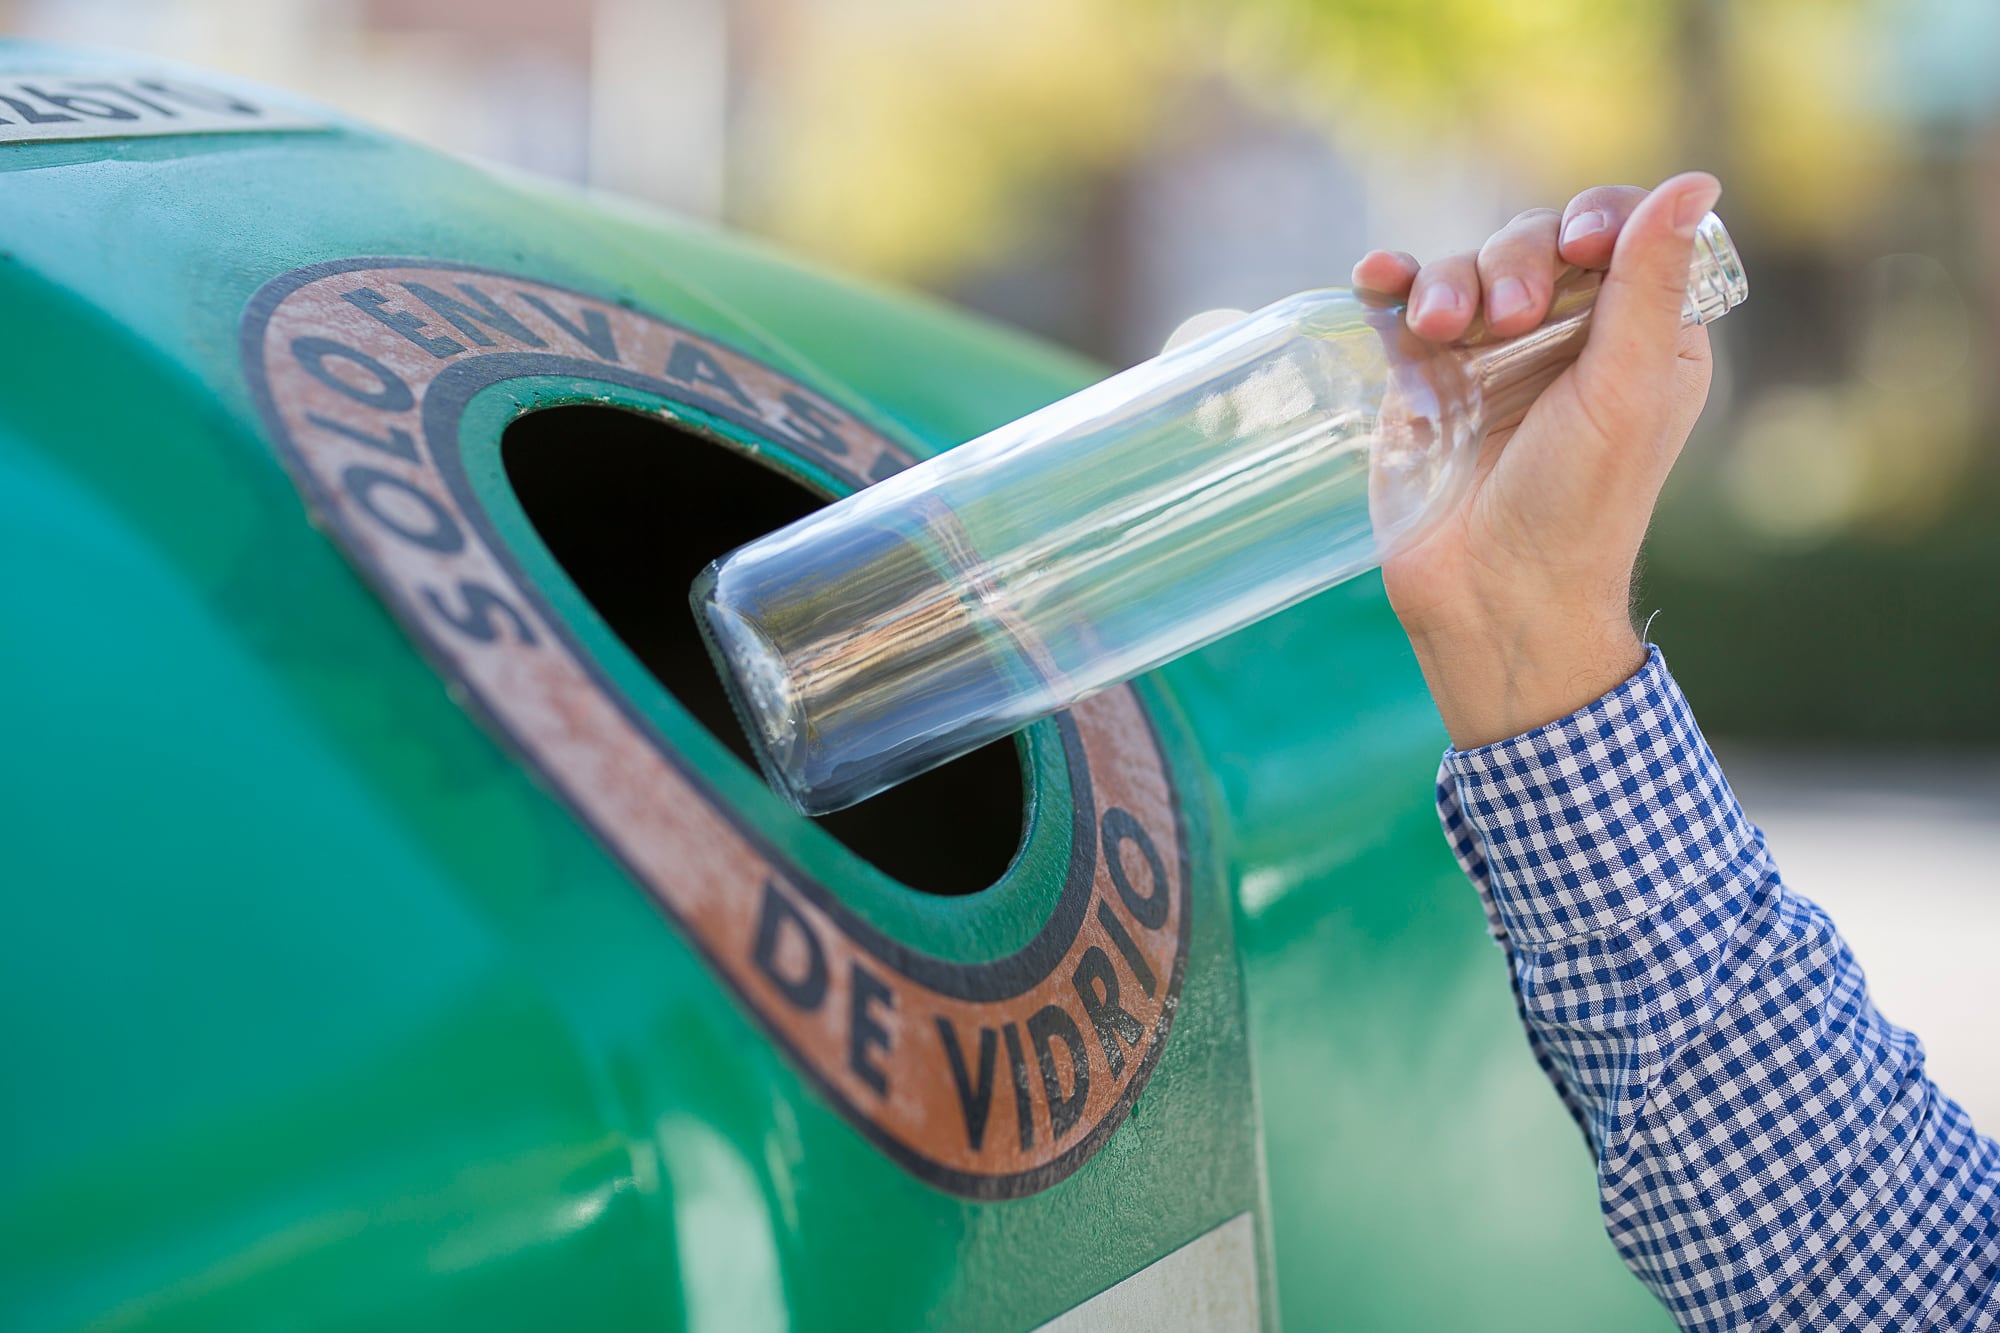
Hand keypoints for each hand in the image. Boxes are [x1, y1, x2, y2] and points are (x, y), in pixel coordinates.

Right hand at [1352, 172, 1720, 748]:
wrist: (1490, 594)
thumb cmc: (1578, 507)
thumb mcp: (1625, 391)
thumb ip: (1650, 285)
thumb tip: (1697, 179)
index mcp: (1641, 337)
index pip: (1622, 234)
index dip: (1597, 220)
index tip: (1579, 247)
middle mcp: (1565, 338)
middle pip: (1535, 242)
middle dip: (1513, 263)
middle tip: (1504, 320)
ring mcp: (1488, 356)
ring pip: (1465, 269)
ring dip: (1447, 282)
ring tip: (1439, 332)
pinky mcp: (1423, 378)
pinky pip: (1402, 305)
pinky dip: (1390, 283)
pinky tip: (1378, 279)